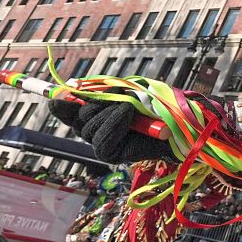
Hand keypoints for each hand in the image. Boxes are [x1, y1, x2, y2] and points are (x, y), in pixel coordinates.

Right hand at [48, 98, 173, 165]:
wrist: (181, 122)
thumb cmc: (156, 104)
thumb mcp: (129, 90)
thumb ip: (103, 90)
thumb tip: (70, 87)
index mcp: (95, 113)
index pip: (67, 110)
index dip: (62, 103)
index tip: (61, 96)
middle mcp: (95, 130)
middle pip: (79, 118)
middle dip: (97, 105)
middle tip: (121, 99)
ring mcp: (102, 144)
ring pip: (89, 129)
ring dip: (110, 113)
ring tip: (130, 107)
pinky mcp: (112, 155)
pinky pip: (102, 142)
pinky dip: (114, 124)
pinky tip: (127, 114)